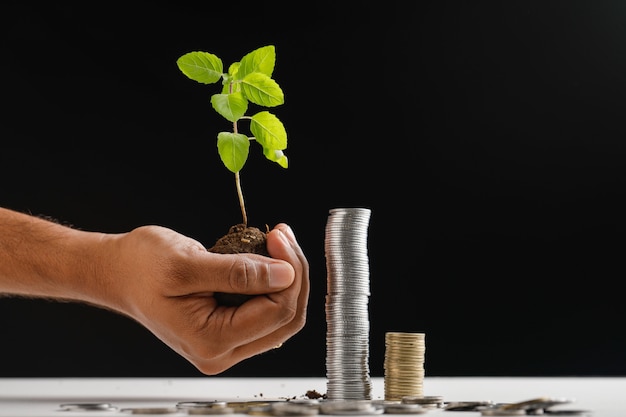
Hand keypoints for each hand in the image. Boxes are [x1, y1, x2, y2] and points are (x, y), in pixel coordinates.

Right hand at [101, 223, 309, 374]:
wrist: (118, 272)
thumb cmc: (141, 267)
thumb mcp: (187, 263)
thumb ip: (239, 273)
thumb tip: (286, 274)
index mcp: (211, 341)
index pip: (276, 312)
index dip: (289, 271)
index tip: (279, 236)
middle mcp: (221, 352)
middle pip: (286, 318)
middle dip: (294, 273)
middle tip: (283, 235)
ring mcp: (226, 344)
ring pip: (281, 316)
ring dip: (287, 277)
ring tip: (278, 241)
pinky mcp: (228, 329)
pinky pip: (265, 311)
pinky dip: (273, 282)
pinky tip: (268, 256)